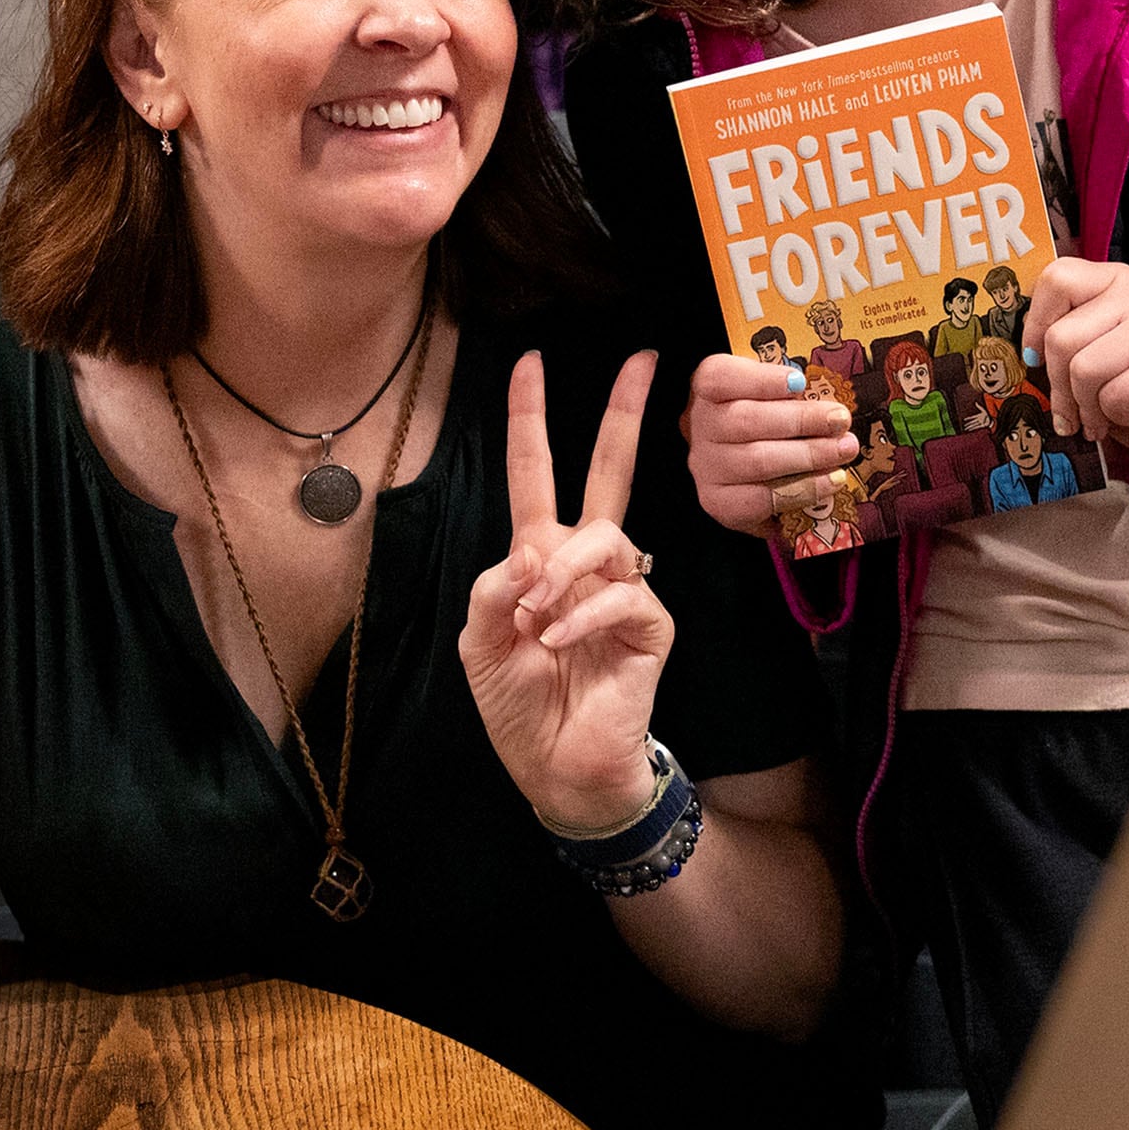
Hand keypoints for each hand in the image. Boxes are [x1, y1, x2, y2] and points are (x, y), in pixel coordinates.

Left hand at [461, 352, 676, 828]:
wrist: (558, 771)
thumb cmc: (518, 706)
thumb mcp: (479, 643)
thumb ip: (491, 590)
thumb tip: (529, 552)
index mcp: (540, 557)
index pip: (536, 475)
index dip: (529, 420)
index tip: (529, 362)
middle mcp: (587, 563)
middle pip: (609, 473)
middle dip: (621, 415)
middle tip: (641, 359)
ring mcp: (624, 589)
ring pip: (604, 537)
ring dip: (561, 571)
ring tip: (533, 619)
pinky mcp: (649, 625)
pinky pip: (621, 594)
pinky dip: (580, 617)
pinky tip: (555, 644)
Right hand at [684, 353, 857, 535]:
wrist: (743, 472)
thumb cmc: (764, 423)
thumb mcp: (771, 396)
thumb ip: (791, 394)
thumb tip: (831, 404)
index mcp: (708, 389)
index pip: (720, 377)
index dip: (761, 380)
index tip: (800, 383)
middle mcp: (700, 425)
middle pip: (747, 420)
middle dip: (802, 420)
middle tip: (840, 420)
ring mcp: (706, 465)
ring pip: (757, 460)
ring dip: (809, 455)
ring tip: (844, 449)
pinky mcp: (718, 501)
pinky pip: (760, 499)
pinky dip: (801, 490)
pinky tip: (829, 482)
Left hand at [1022, 258, 1128, 473]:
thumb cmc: (1125, 387)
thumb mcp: (1086, 351)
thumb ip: (1058, 336)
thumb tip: (1022, 352)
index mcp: (1113, 279)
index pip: (1057, 279)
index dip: (1034, 325)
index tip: (1036, 359)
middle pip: (1062, 337)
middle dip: (1059, 387)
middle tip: (1072, 410)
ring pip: (1085, 370)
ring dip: (1087, 407)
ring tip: (1102, 414)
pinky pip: (1115, 395)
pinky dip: (1114, 416)